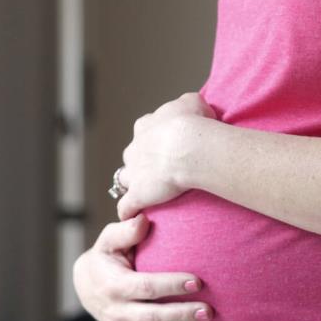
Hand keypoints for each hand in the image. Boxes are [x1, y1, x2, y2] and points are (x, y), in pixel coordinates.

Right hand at [72, 213, 213, 320]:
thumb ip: (125, 230)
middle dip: (181, 316)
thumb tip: (143, 220)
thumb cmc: (106, 257)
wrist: (86, 285)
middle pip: (152, 318)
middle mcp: (117, 312)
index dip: (171, 285)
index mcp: (114, 285)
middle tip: (209, 311)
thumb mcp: (109, 240)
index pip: (145, 287)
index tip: (198, 281)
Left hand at [116, 92, 217, 220]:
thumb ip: (189, 104)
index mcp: (145, 126)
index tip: (168, 143)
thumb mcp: (194, 102)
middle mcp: (134, 149)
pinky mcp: (137, 195)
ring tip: (149, 195)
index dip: (155, 138)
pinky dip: (130, 212)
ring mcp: (134, 173)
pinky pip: (127, 207)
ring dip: (135, 186)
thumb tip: (194, 107)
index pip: (144, 131)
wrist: (188, 146)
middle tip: (163, 169)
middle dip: (143, 162)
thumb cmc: (193, 123)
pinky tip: (137, 218)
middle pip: (133, 156)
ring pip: (126, 180)